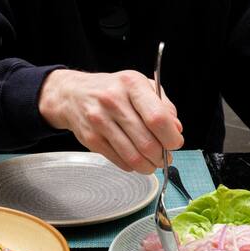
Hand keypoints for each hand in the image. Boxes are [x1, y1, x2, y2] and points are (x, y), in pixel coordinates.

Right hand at [38, 69, 182, 173]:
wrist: (73, 94)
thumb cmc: (113, 90)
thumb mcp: (140, 85)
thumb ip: (163, 105)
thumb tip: (176, 129)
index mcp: (131, 84)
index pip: (157, 118)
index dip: (171, 137)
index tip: (175, 142)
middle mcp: (113, 101)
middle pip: (147, 142)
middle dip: (161, 156)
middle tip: (165, 157)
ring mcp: (100, 120)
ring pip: (133, 157)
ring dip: (148, 166)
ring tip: (152, 162)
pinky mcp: (91, 138)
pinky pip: (119, 161)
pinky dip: (132, 165)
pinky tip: (134, 159)